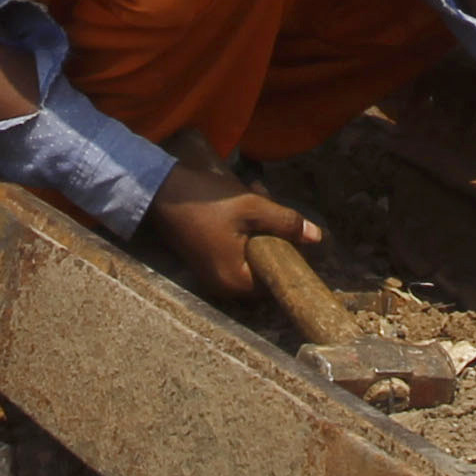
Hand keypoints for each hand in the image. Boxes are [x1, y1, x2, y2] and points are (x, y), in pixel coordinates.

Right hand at [146, 161, 320, 300]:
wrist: (160, 190)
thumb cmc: (207, 202)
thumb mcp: (252, 208)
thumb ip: (285, 222)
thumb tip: (316, 237)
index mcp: (235, 281)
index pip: (276, 280)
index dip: (289, 255)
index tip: (293, 230)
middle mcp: (223, 285)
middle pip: (263, 264)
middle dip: (272, 232)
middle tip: (269, 202)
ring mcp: (212, 273)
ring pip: (250, 252)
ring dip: (259, 225)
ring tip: (256, 194)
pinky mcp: (206, 259)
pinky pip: (235, 248)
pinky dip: (243, 228)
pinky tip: (243, 200)